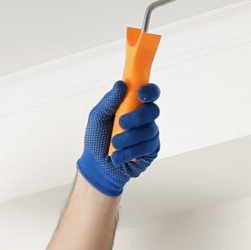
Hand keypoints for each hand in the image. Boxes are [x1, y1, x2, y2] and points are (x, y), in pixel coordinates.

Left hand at [76, 81, 160, 196]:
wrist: (97, 166)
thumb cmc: (97, 139)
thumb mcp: (98, 117)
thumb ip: (109, 101)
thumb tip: (121, 84)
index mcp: (133, 105)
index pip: (149, 93)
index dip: (149, 91)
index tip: (140, 94)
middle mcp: (144, 118)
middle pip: (153, 110)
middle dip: (137, 117)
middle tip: (121, 123)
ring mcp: (149, 134)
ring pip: (149, 130)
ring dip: (129, 138)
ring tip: (114, 145)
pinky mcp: (151, 150)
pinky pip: (147, 147)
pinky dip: (131, 152)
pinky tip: (119, 156)